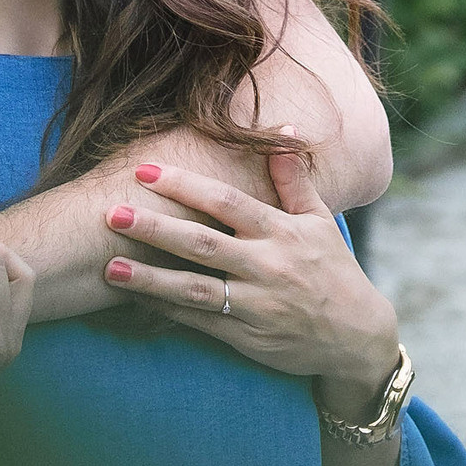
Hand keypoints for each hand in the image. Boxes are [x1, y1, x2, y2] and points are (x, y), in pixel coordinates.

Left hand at [98, 132, 401, 405]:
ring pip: (194, 289)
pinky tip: (135, 301)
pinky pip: (200, 323)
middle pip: (202, 244)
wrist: (356, 336)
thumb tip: (284, 128)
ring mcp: (254, 305)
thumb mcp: (319, 220)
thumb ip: (293, 178)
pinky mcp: (246, 337)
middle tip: (111, 213)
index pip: (226, 203)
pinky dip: (167, 311)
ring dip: (150, 278)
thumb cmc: (333, 270)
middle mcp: (266, 267)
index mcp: (280, 232)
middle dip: (155, 228)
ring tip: (110, 267)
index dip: (185, 185)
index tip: (146, 171)